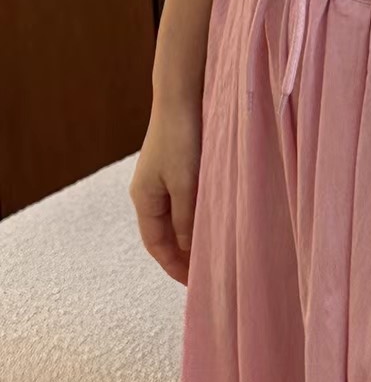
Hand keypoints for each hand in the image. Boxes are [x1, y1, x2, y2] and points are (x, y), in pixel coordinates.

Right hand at [129, 93, 202, 285]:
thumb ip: (188, 219)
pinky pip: (184, 201)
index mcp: (144, 199)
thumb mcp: (186, 184)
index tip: (193, 285)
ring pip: (176, 217)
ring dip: (191, 235)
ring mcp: (162, 178)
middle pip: (164, 233)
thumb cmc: (182, 139)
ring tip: (214, 251)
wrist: (182, 96)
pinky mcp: (177, 166)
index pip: (156, 244)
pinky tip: (214, 218)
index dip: (174, 266)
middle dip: (183, 255)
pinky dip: (196, 216)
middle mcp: (149, 191)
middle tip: (208, 274)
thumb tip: (189, 250)